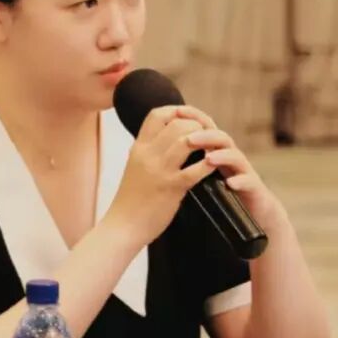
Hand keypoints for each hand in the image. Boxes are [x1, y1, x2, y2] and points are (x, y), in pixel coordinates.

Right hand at [105, 105, 215, 245]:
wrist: (122, 226)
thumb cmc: (130, 200)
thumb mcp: (135, 168)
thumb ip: (148, 153)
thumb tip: (165, 142)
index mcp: (139, 148)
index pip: (156, 115)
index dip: (175, 111)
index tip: (187, 118)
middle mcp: (148, 154)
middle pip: (177, 124)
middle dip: (196, 127)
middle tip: (206, 137)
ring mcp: (159, 170)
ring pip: (187, 140)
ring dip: (205, 142)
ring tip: (213, 149)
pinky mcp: (171, 188)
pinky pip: (195, 170)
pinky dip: (208, 165)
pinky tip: (215, 166)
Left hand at [182, 116, 286, 234]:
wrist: (252, 212)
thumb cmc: (221, 192)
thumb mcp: (203, 173)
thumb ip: (187, 160)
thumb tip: (159, 149)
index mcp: (215, 151)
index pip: (205, 127)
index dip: (193, 117)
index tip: (176, 111)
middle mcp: (230, 156)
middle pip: (219, 138)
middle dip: (205, 135)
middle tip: (189, 139)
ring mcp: (243, 171)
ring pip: (235, 156)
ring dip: (222, 155)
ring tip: (209, 158)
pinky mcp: (253, 188)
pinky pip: (248, 182)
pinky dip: (240, 181)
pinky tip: (230, 184)